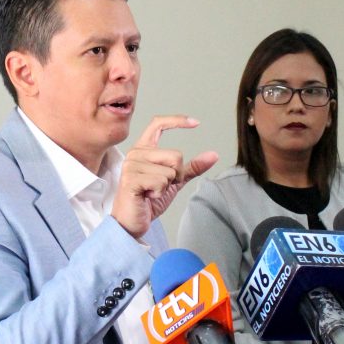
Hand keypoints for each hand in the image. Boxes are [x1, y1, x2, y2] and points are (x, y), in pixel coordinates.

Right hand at [112, 115, 218, 237]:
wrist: (132, 222)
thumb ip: (191, 168)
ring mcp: (131, 165)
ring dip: (166, 187)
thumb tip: (213, 155)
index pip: (158, 125)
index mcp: (144, 149)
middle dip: (176, 176)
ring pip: (170, 171)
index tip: (196, 123)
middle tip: (160, 187)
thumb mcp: (174, 182)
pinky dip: (160, 193)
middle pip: (176, 155)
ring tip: (151, 192)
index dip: (177, 121)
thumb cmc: (148, 201)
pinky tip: (147, 196)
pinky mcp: (131, 179)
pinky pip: (161, 181)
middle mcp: (136, 153)